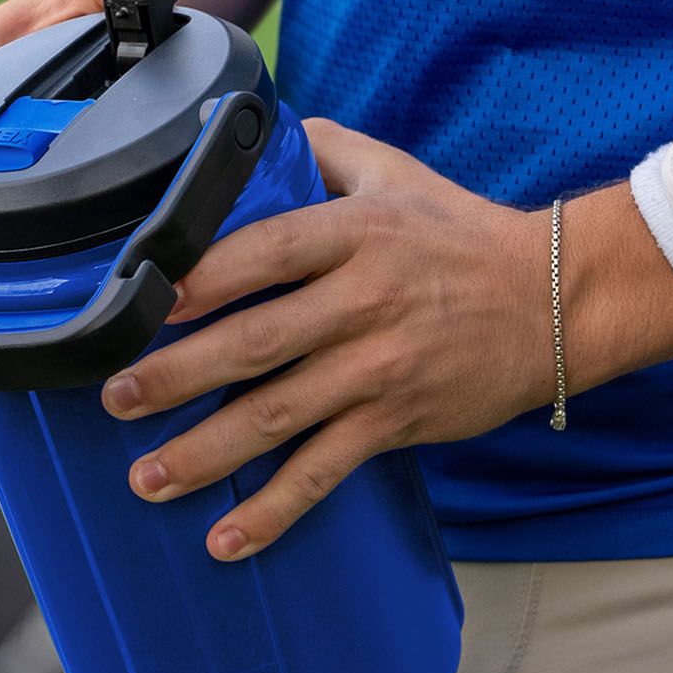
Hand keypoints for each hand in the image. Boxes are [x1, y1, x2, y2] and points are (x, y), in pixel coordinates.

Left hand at [100, 121, 672, 559]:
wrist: (557, 301)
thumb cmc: (464, 235)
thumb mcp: (394, 173)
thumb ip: (320, 149)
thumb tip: (245, 133)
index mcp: (355, 235)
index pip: (263, 252)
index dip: (199, 278)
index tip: (141, 299)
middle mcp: (363, 302)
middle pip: (255, 342)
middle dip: (175, 375)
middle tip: (116, 397)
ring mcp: (379, 369)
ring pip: (278, 415)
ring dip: (205, 451)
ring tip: (146, 477)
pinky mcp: (396, 421)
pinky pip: (324, 470)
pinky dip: (274, 508)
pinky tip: (227, 539)